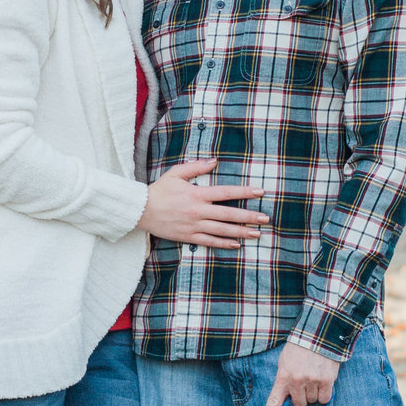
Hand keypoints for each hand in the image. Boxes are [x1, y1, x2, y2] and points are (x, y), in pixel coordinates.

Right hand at [138, 159, 268, 247]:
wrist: (140, 210)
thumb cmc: (159, 190)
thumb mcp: (176, 173)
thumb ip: (196, 167)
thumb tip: (215, 161)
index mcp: (197, 194)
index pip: (226, 192)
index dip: (244, 192)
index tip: (260, 191)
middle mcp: (198, 211)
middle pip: (228, 214)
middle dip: (249, 216)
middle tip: (265, 218)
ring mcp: (194, 225)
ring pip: (222, 230)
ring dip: (241, 232)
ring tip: (257, 234)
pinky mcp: (188, 236)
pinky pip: (209, 241)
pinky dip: (224, 244)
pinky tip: (237, 244)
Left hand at [261, 340, 339, 405]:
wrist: (317, 334)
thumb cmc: (299, 349)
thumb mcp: (284, 362)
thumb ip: (284, 379)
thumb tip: (288, 398)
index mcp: (282, 376)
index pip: (274, 401)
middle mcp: (296, 381)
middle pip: (299, 404)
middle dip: (302, 397)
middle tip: (304, 383)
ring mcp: (312, 381)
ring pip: (313, 401)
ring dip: (314, 393)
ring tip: (314, 376)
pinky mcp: (327, 380)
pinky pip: (325, 398)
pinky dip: (325, 393)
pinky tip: (323, 380)